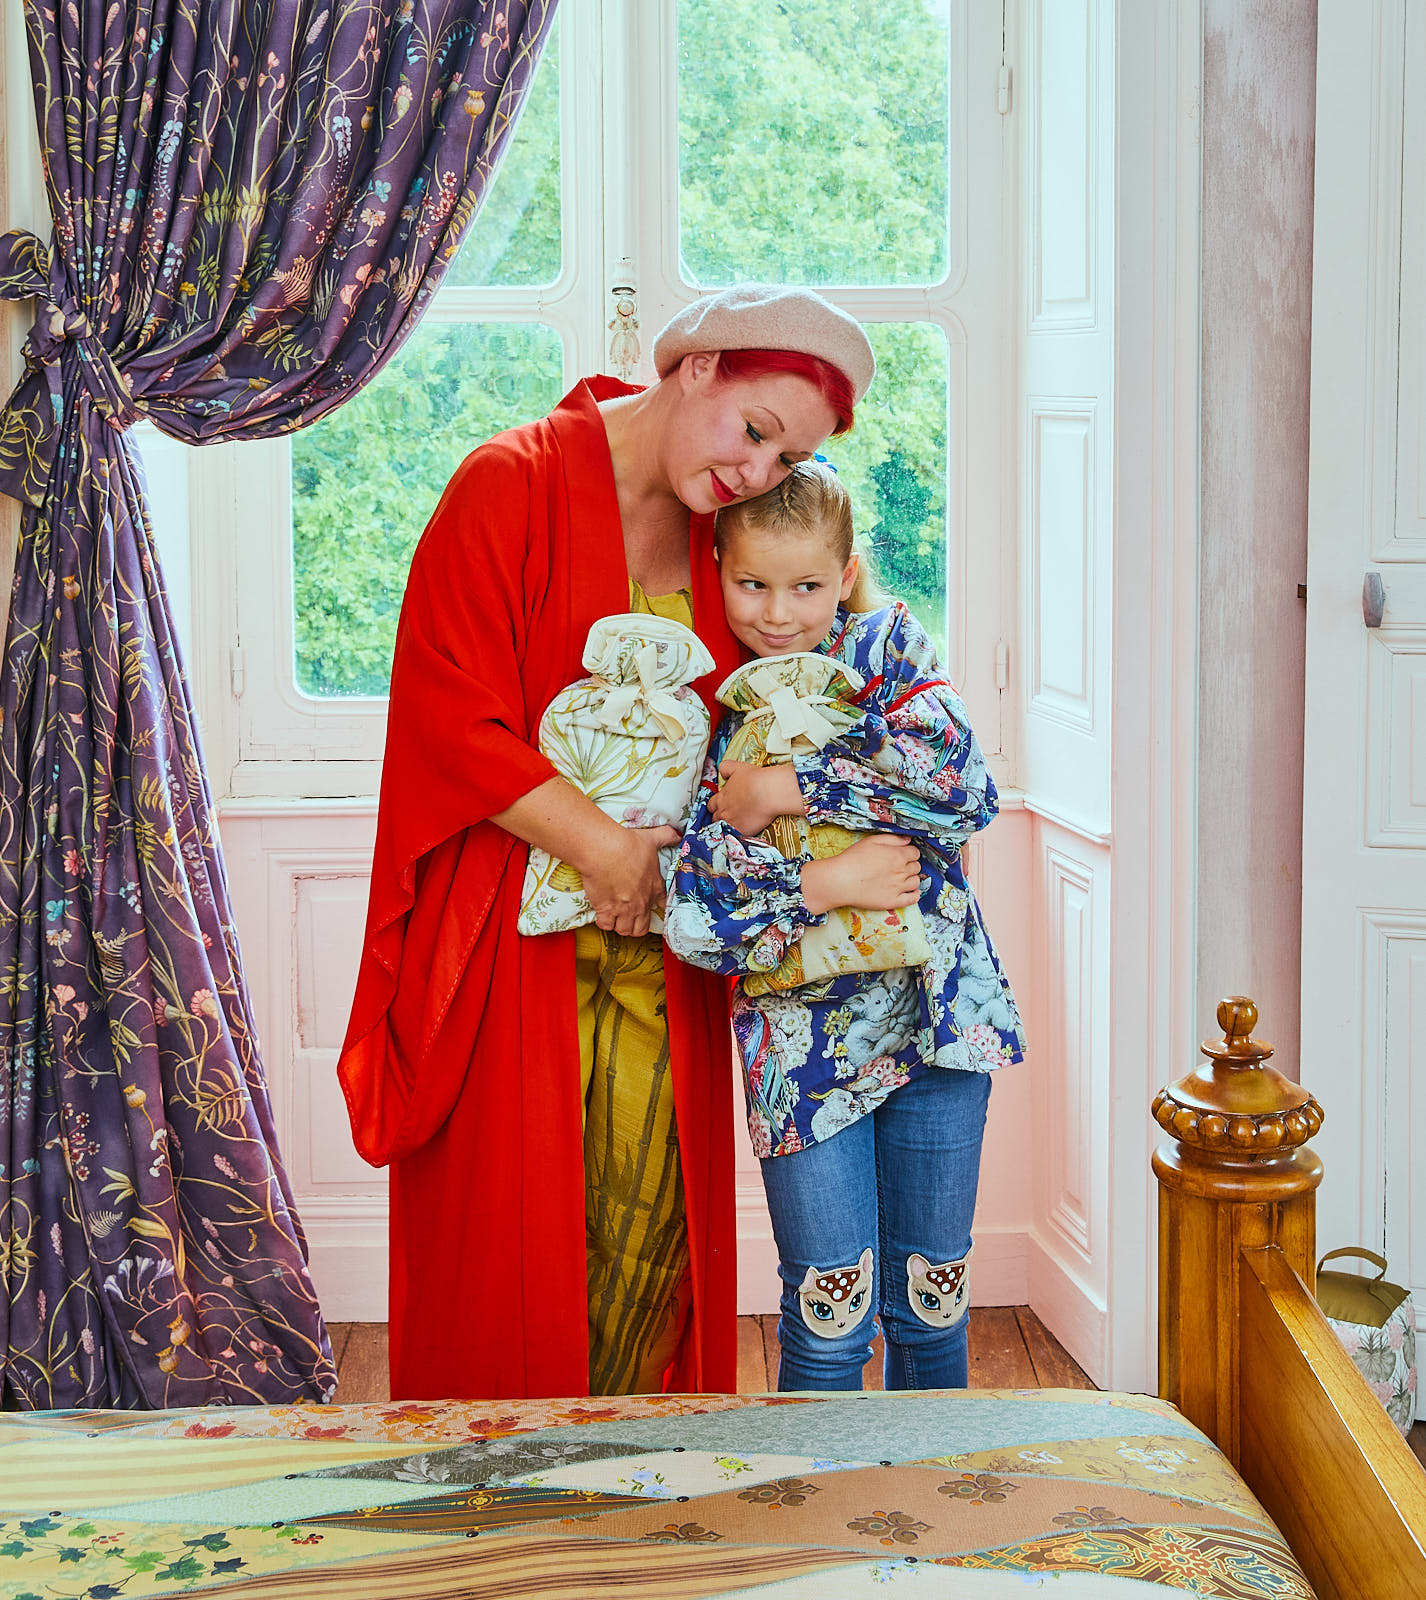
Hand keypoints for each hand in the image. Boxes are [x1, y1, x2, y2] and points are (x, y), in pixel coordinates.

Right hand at [578, 824, 679, 936]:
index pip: (662, 904)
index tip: (652, 908)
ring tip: (616, 917)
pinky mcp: (606, 910)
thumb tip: (677, 833)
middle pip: (641, 927)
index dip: (658, 908)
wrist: (606, 851)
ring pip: (625, 930)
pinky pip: (606, 925)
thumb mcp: (651, 838)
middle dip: (636, 925)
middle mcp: (641, 902)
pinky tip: (602, 914)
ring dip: (620, 925)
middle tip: (629, 917)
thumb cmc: (628, 845)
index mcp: (654, 886)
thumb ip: (666, 836)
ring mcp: (624, 909)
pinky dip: (604, 922)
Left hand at [709, 760, 805, 834]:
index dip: (716, 805)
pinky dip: (736, 833)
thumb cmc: (754, 779)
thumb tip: (721, 773)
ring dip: (726, 825)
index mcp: (721, 797)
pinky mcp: (741, 831)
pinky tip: (743, 830)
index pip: (711, 805)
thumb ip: (725, 768)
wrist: (768, 792)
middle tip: (729, 815)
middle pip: (715, 818)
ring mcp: (731, 822)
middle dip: (720, 816)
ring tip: (735, 824)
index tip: (722, 804)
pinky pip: (734, 835)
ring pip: (722, 828)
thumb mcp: (737, 767)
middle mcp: (723, 811)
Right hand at [802, 834, 921, 915]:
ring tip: (901, 878)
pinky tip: (910, 891)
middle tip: (899, 866)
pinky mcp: (894, 901)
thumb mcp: (872, 840)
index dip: (909, 852)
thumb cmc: (853, 859)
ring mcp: (899, 888)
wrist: (840, 881)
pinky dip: (915, 894)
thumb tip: (907, 840)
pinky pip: (913, 899)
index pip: (915, 853)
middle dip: (910, 865)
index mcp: (898, 855)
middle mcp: (902, 871)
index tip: (903, 854)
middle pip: (916, 867)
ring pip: (916, 882)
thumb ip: (892, 839)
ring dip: (911, 878)